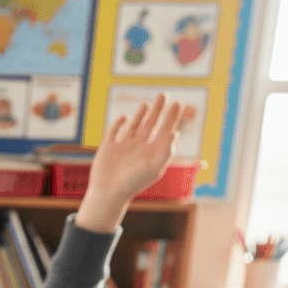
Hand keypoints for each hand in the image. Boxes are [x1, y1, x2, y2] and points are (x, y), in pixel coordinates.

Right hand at [76, 92, 184, 232]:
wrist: (108, 192)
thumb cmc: (133, 183)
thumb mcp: (154, 167)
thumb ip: (166, 150)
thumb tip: (175, 134)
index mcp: (152, 152)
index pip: (166, 130)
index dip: (172, 117)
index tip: (178, 103)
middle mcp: (140, 147)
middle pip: (152, 124)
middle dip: (158, 109)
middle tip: (164, 94)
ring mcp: (124, 146)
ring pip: (135, 126)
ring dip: (141, 114)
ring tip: (147, 103)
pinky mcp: (109, 147)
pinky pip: (114, 131)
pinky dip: (119, 123)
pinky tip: (125, 117)